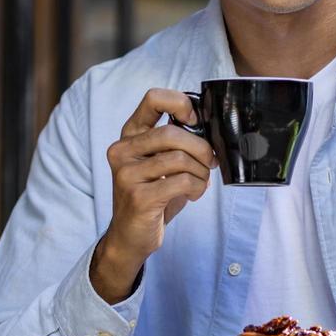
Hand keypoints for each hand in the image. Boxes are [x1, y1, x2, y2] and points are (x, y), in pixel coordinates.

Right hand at [91, 88, 216, 302]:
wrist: (131, 236)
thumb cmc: (154, 196)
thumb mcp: (162, 164)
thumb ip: (178, 143)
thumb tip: (213, 131)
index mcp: (130, 136)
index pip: (153, 98)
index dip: (181, 104)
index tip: (196, 120)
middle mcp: (122, 151)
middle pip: (172, 134)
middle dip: (201, 148)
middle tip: (210, 163)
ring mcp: (126, 174)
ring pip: (179, 159)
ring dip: (201, 172)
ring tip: (200, 183)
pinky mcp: (138, 197)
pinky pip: (181, 182)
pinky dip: (197, 188)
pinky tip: (192, 195)